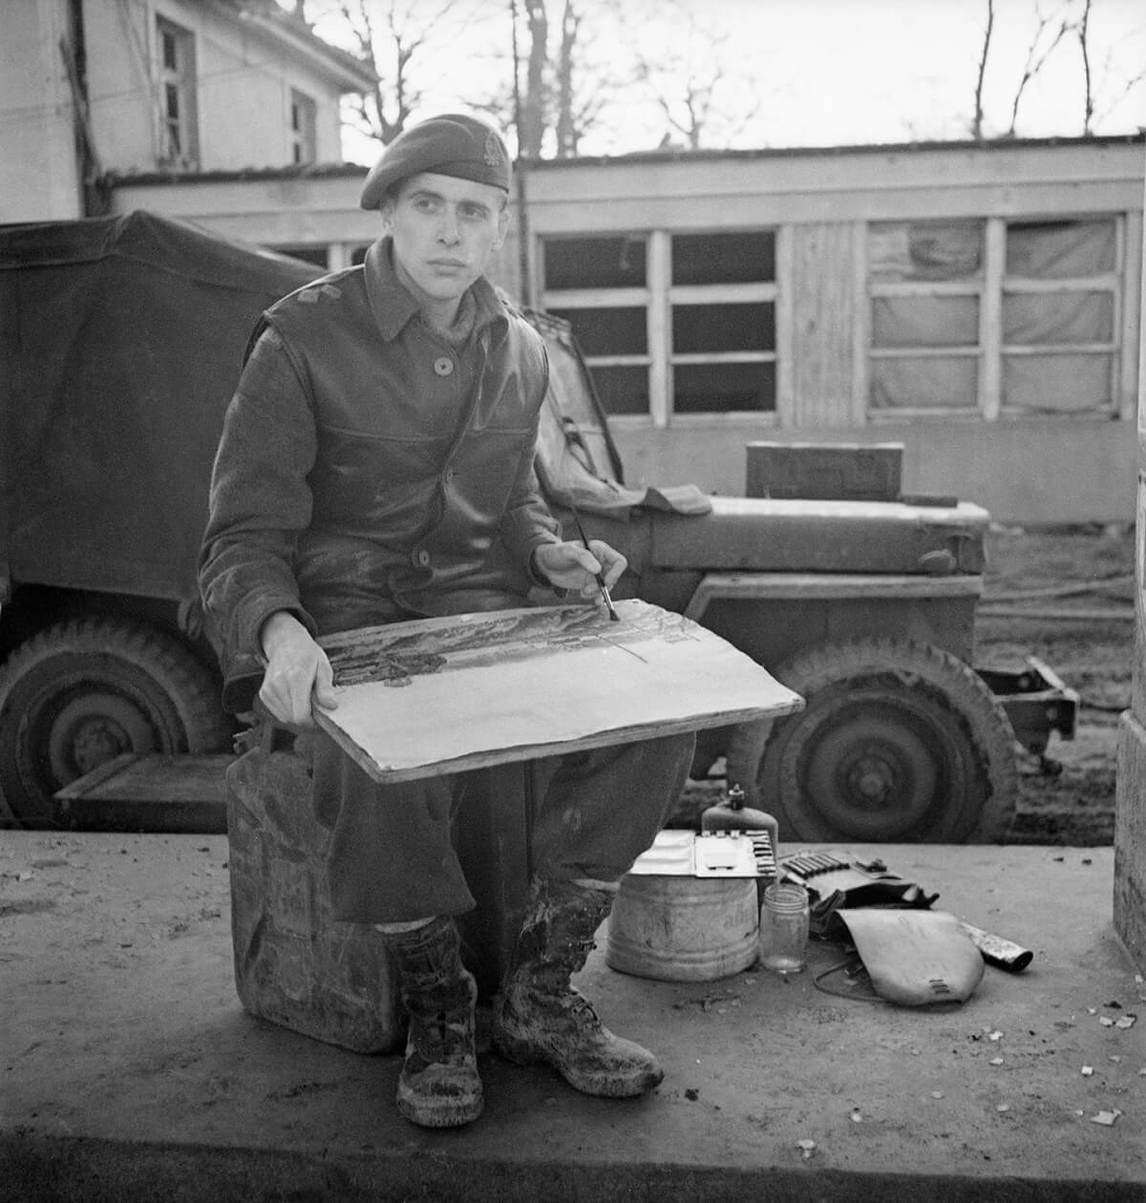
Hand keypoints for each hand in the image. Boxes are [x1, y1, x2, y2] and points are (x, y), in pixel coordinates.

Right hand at [258, 611, 337, 727]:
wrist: (286, 643)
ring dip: (297, 714)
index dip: (312, 723)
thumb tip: (331, 705)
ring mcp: (269, 689)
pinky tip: (295, 697)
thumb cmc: (307, 654)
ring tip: (305, 698)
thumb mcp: (323, 667)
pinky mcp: (264, 693)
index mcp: (296, 678)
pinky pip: (278, 712)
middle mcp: (279, 684)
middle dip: (307, 717)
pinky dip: (288, 710)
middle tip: (315, 706)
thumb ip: (326, 688)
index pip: (300, 715)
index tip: (320, 719)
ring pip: (285, 717)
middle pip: (293, 719)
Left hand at [533, 539, 626, 598]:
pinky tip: (586, 597)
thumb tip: (598, 569)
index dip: (616, 573)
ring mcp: (596, 574)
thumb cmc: (557, 552)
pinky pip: (598, 593)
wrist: (546, 564)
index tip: (605, 582)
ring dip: (597, 593)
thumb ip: (583, 557)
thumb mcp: (568, 552)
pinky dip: (594, 597)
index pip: (619, 562)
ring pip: (607, 587)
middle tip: (587, 590)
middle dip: (603, 586)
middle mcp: (601, 562)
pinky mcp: (590, 584)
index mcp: (600, 550)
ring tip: (583, 592)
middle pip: (614, 577)